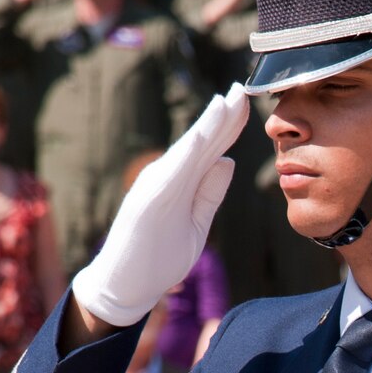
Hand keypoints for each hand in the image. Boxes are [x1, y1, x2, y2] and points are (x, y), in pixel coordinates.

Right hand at [71, 84, 249, 326]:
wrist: (124, 285)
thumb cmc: (158, 257)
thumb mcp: (196, 224)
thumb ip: (210, 193)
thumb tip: (229, 161)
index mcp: (180, 182)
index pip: (211, 148)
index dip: (230, 125)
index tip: (247, 101)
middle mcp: (167, 177)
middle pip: (202, 142)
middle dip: (224, 115)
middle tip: (243, 87)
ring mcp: (155, 187)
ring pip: (188, 151)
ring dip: (208, 125)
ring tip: (227, 101)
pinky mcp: (147, 201)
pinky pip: (171, 173)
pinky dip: (187, 153)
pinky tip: (203, 136)